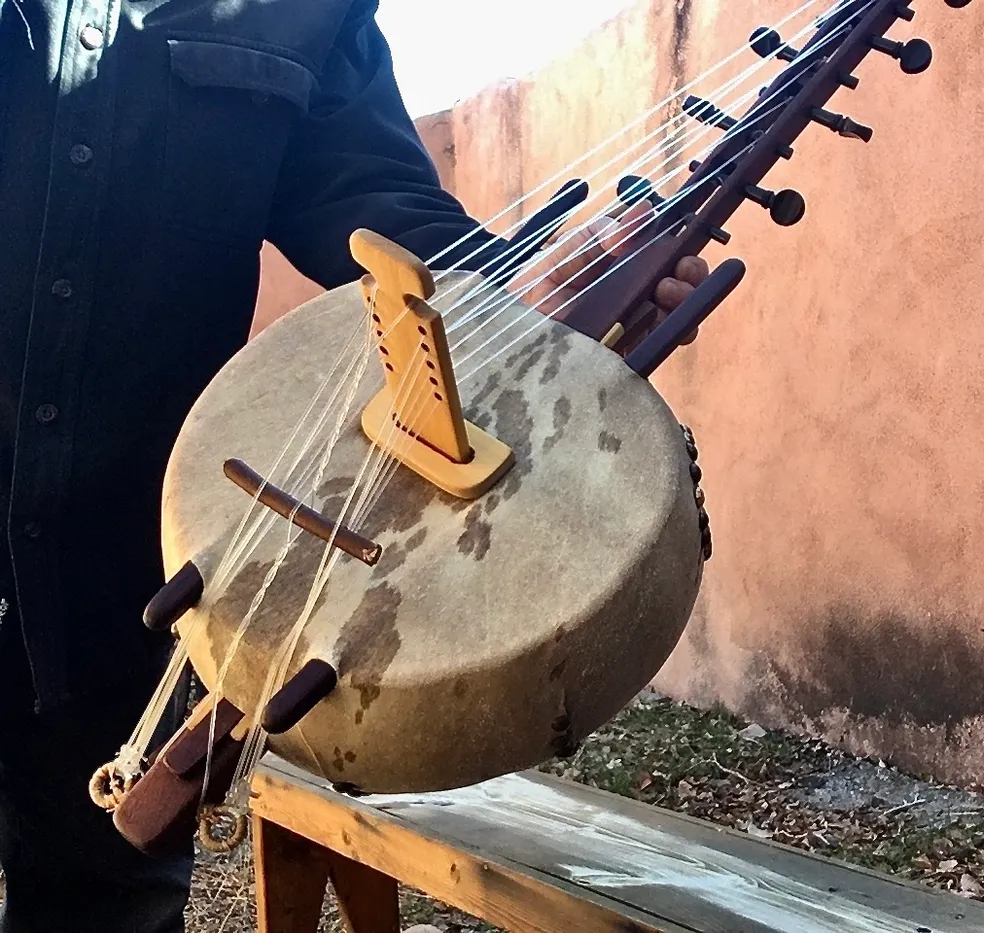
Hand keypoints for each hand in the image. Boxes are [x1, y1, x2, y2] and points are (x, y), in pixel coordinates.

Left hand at [507, 201, 709, 345]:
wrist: (503, 339)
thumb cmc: (528, 293)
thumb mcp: (557, 256)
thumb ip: (595, 236)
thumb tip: (642, 211)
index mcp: (616, 266)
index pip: (660, 251)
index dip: (679, 244)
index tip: (683, 238)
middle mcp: (629, 296)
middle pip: (676, 281)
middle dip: (689, 272)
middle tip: (681, 270)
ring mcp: (629, 328)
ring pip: (675, 314)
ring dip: (685, 301)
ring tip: (668, 294)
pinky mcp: (625, 359)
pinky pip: (658, 348)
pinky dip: (673, 335)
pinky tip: (669, 326)